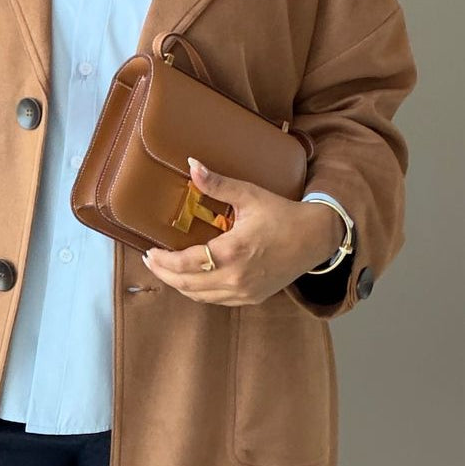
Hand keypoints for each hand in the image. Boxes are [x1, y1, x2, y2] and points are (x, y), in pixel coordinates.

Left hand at [141, 158, 345, 304]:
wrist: (315, 238)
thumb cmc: (282, 214)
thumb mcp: (249, 195)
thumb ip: (217, 184)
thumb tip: (191, 165)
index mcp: (232, 252)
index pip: (185, 264)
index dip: (163, 261)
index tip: (149, 252)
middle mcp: (236, 277)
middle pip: (187, 284)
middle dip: (164, 274)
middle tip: (150, 262)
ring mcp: (244, 292)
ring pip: (200, 296)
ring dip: (179, 285)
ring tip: (165, 270)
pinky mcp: (251, 298)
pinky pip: (216, 300)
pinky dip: (198, 292)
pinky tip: (191, 280)